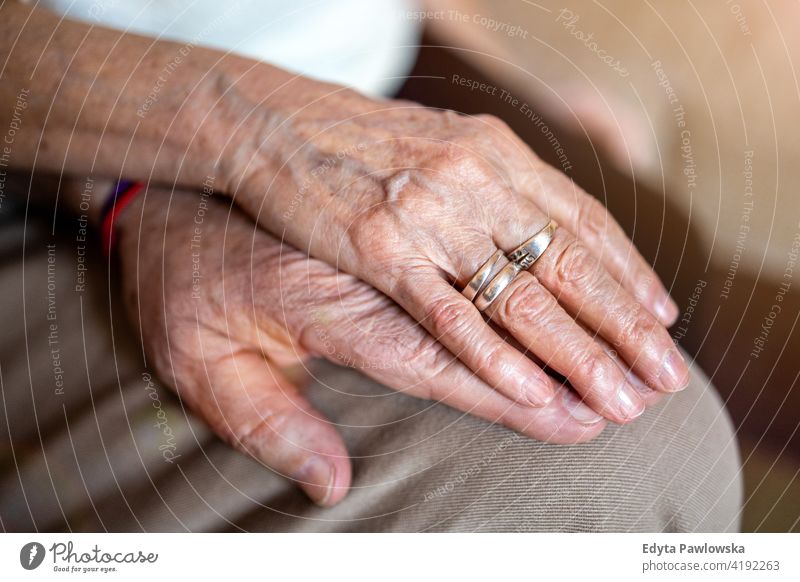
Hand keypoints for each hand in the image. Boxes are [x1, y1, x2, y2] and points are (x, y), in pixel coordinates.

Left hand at [117, 186, 617, 505]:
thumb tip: (334, 486)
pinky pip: (501, 214)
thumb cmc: (186, 281)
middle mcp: (379, 256)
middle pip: (492, 307)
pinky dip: (557, 239)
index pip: (433, 354)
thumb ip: (266, 422)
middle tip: (641, 389)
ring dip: (587, 296)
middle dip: (575, 350)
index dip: (506, 389)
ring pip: (513, 255)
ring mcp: (405, 214)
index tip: (573, 415)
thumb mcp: (198, 363)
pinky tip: (608, 265)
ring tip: (650, 335)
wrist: (182, 182)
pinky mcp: (415, 193)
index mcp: (327, 299)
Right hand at [214, 82, 686, 423]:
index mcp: (493, 153)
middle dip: (624, 326)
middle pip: (568, 262)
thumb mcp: (442, 143)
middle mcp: (473, 180)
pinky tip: (533, 391)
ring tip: (620, 399)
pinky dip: (494, 355)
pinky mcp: (378, 247)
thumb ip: (496, 183)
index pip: (582, 219)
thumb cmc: (357, 141)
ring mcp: (428, 214)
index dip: (629, 271)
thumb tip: (545, 224)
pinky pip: (447, 312)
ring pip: (520, 296)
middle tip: (668, 375)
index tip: (663, 317)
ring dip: (577, 354)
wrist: (272, 121)